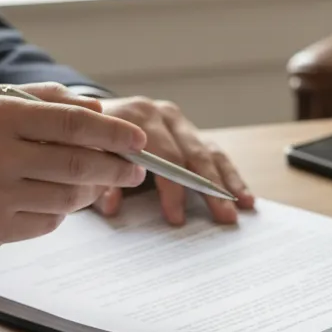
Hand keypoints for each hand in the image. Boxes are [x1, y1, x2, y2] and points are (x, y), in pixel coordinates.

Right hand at [0, 83, 146, 246]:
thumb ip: (44, 102)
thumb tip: (98, 112)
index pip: (74, 125)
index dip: (115, 135)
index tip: (139, 141)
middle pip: (79, 165)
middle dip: (117, 169)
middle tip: (135, 170)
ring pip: (68, 199)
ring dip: (90, 192)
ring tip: (95, 183)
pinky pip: (47, 224)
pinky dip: (59, 213)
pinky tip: (52, 201)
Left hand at [89, 97, 254, 224]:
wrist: (90, 115)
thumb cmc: (88, 143)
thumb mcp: (87, 160)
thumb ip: (99, 181)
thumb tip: (112, 206)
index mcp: (135, 116)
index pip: (162, 155)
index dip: (171, 188)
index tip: (177, 216)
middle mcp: (162, 114)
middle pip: (192, 154)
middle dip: (208, 189)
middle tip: (223, 216)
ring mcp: (180, 123)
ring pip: (209, 153)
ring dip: (227, 183)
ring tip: (243, 207)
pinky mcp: (191, 133)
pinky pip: (215, 155)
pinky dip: (230, 177)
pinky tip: (245, 197)